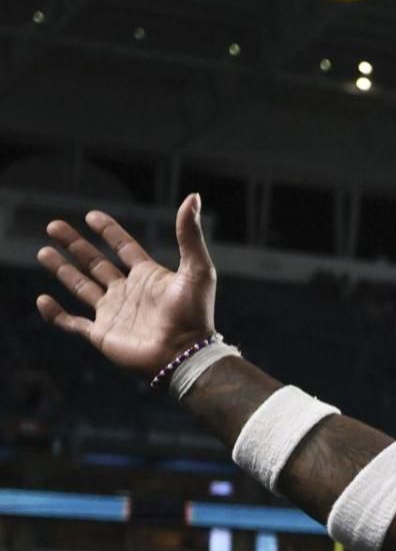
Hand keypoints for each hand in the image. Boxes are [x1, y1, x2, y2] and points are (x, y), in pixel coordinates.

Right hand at [34, 196, 217, 376]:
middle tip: (53, 226)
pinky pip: (72, 323)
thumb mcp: (197, 269)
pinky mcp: (102, 334)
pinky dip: (56, 314)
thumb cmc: (195, 314)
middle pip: (95, 263)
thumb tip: (193, 197)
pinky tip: (43, 300)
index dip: (109, 231)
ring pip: (81, 287)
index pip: (124, 248)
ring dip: (62, 270)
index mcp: (149, 276)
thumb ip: (189, 235)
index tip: (91, 216)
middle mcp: (128, 292)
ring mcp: (113, 313)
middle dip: (75, 245)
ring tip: (43, 251)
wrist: (185, 354)